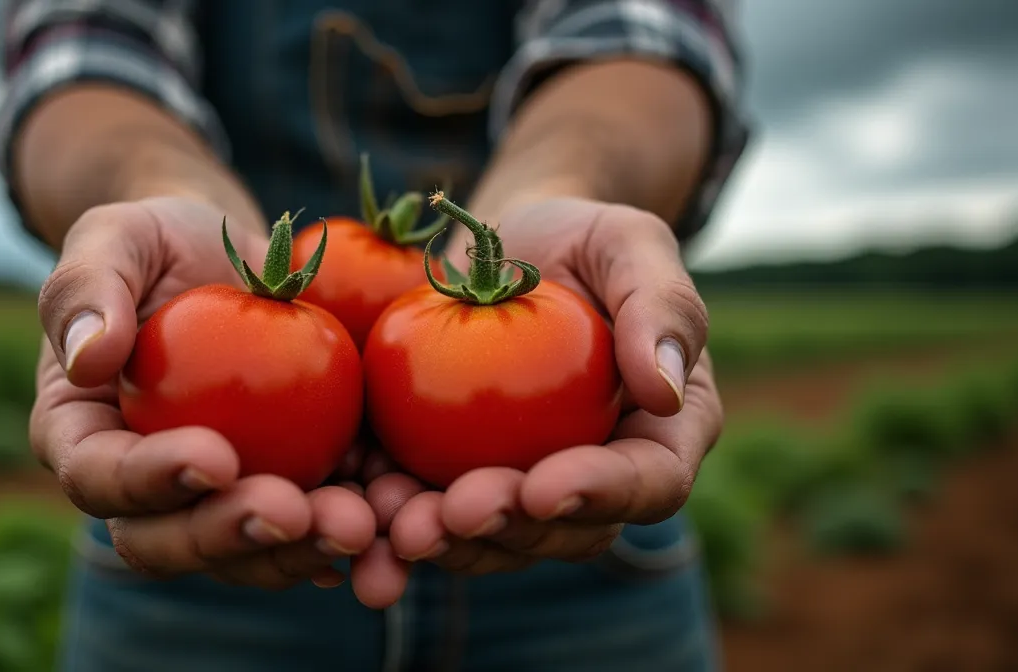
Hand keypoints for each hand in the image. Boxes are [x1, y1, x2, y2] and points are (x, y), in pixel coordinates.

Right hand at [30, 197, 376, 589]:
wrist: (230, 257)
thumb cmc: (156, 243)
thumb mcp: (113, 238)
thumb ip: (87, 288)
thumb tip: (88, 358)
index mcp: (86, 437)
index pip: (101, 476)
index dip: (151, 480)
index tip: (215, 456)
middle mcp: (147, 489)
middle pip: (173, 541)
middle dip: (233, 535)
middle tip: (292, 512)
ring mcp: (221, 499)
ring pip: (250, 553)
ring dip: (303, 550)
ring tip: (358, 526)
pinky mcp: (288, 488)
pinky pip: (316, 524)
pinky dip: (358, 530)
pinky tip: (394, 520)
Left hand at [367, 197, 722, 580]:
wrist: (502, 244)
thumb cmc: (582, 237)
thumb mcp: (630, 243)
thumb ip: (660, 305)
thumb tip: (664, 387)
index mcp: (659, 432)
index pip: (648, 481)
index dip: (599, 495)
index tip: (542, 487)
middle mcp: (595, 477)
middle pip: (562, 531)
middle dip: (507, 532)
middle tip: (454, 512)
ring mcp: (521, 484)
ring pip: (491, 538)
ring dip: (444, 542)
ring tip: (395, 525)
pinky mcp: (452, 475)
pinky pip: (424, 507)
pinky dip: (388, 517)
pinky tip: (353, 506)